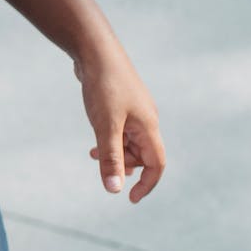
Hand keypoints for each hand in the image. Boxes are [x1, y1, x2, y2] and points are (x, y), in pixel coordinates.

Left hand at [73, 43, 166, 202]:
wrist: (95, 51)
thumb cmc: (104, 86)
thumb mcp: (105, 126)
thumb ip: (110, 158)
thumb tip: (114, 190)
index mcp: (148, 127)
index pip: (157, 164)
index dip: (147, 184)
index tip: (129, 199)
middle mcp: (146, 119)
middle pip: (143, 155)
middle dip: (124, 165)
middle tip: (99, 160)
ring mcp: (134, 110)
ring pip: (130, 142)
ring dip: (115, 152)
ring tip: (93, 153)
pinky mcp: (121, 103)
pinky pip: (121, 130)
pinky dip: (110, 139)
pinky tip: (95, 139)